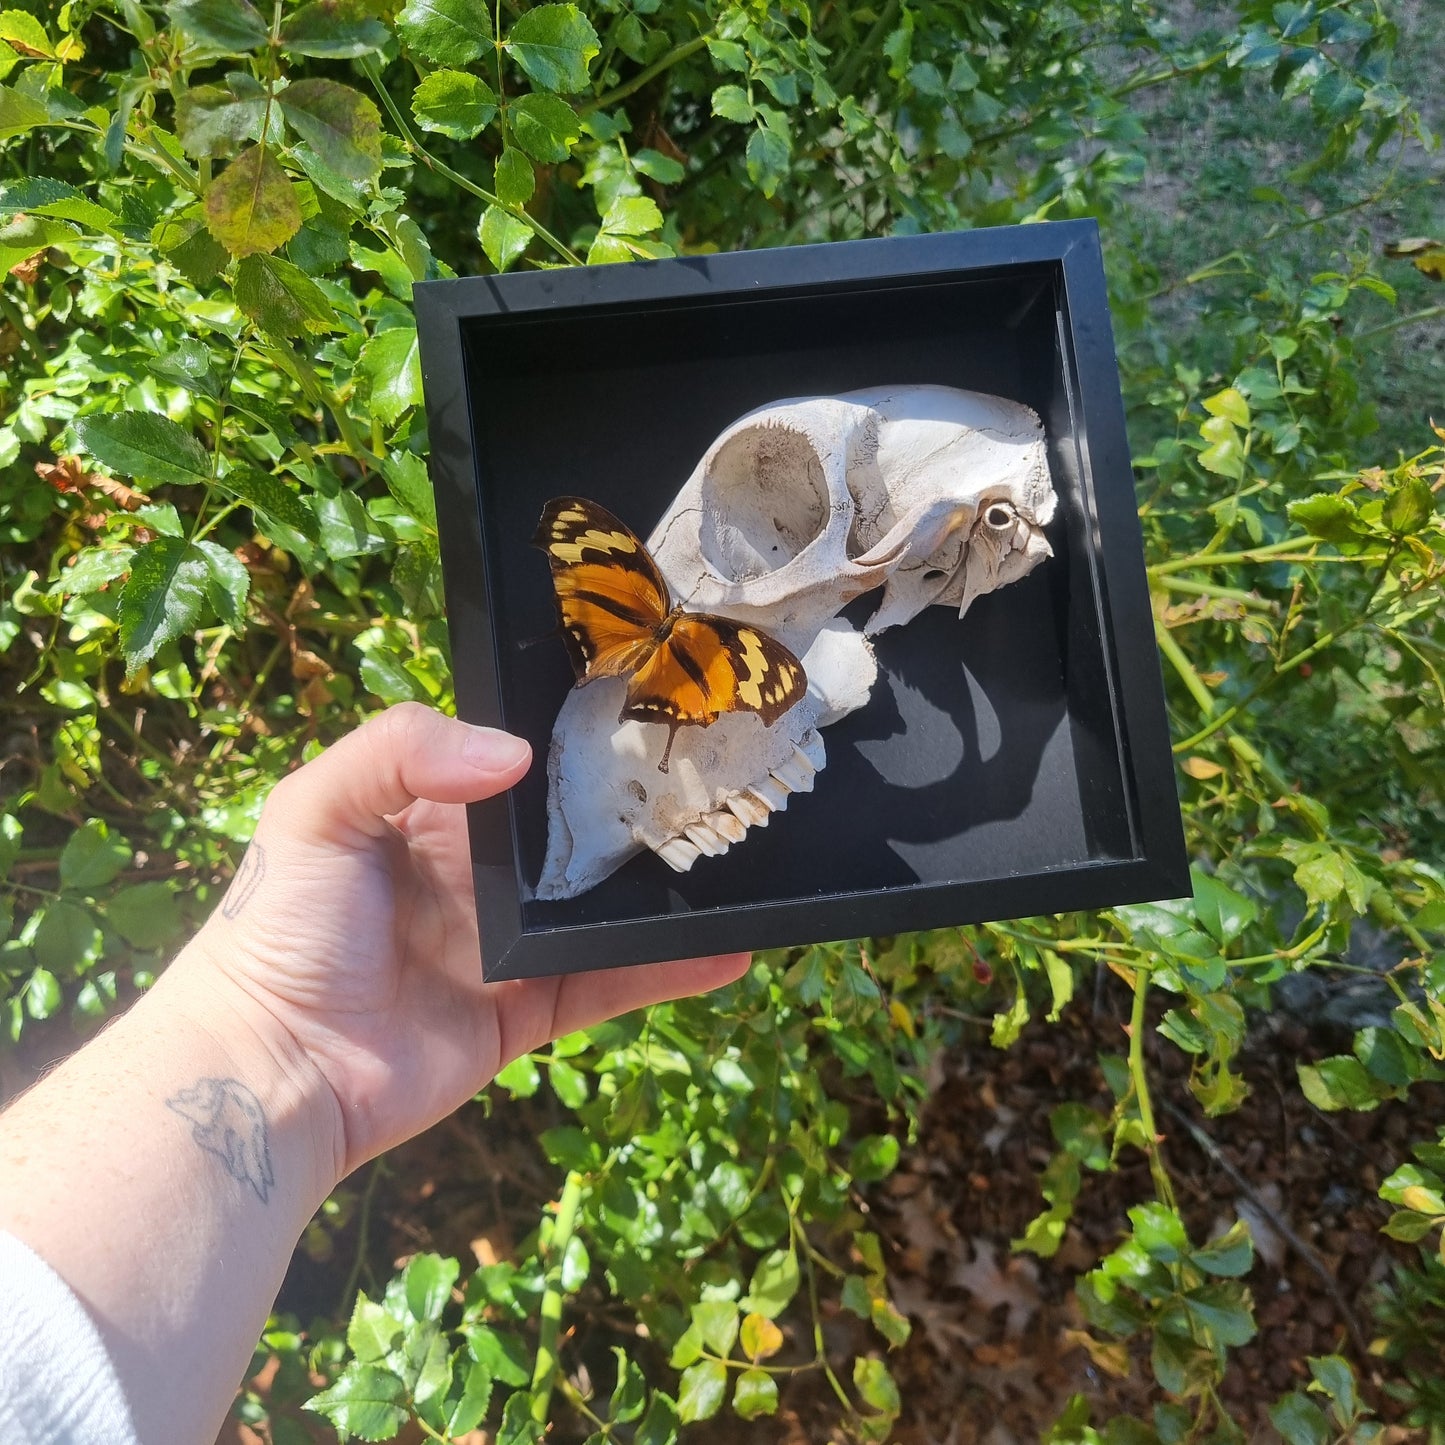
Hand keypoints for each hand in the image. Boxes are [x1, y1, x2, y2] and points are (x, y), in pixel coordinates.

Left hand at [184, 703, 748, 1178]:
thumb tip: (518, 756)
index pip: (515, 765)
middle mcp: (477, 876)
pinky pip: (609, 984)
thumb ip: (400, 752)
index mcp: (430, 816)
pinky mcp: (529, 1012)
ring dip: (667, 891)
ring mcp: (508, 946)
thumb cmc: (281, 929)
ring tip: (738, 858)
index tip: (644, 710)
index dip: (570, 742)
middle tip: (716, 778)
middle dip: (636, 811)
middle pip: (573, 836)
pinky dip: (668, 970)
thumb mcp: (315, 809)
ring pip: (605, 910)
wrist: (272, 1072)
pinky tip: (728, 950)